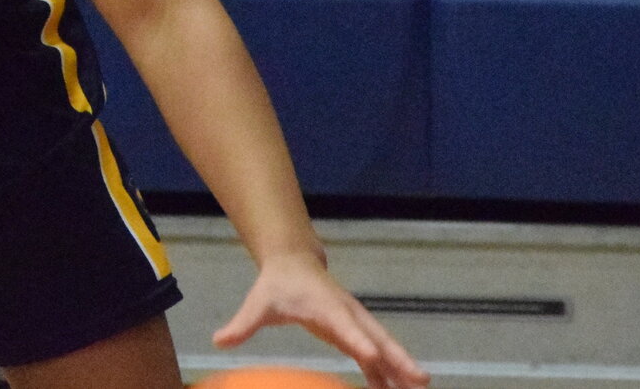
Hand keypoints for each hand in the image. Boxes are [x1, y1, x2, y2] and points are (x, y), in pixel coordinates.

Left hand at [214, 249, 429, 388]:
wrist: (294, 263)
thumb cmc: (276, 285)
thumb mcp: (258, 303)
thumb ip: (243, 324)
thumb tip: (218, 341)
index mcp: (326, 306)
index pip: (344, 324)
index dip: (357, 339)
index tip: (372, 356)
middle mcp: (347, 313)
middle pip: (377, 336)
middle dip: (398, 357)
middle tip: (420, 380)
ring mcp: (355, 322)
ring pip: (384, 346)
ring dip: (401, 367)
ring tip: (421, 388)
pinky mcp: (354, 331)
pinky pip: (375, 354)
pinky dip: (386, 372)